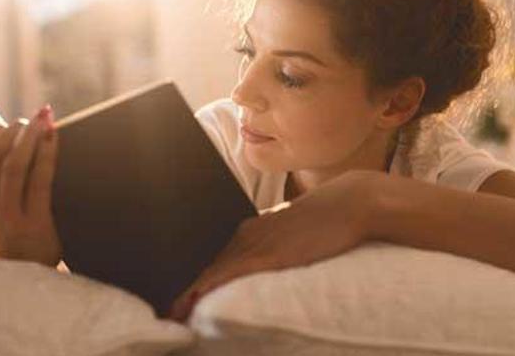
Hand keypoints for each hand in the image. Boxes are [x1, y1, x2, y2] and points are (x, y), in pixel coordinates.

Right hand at [0, 105, 61, 267]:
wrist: (27, 274)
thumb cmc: (6, 225)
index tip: (6, 122)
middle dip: (13, 129)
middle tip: (30, 121)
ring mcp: (5, 219)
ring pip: (14, 164)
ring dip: (31, 136)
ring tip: (43, 122)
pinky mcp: (33, 226)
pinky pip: (40, 179)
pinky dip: (47, 152)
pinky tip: (53, 138)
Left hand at [168, 170, 377, 321]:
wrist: (350, 202)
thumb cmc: (327, 218)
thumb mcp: (294, 231)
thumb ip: (277, 245)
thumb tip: (270, 261)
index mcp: (251, 229)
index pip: (214, 257)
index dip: (195, 278)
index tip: (178, 297)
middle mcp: (248, 235)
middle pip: (208, 265)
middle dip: (184, 288)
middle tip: (165, 310)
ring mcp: (258, 244)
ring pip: (214, 271)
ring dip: (190, 293)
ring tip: (172, 312)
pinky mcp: (272, 254)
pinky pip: (233, 272)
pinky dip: (211, 286)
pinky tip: (195, 297)